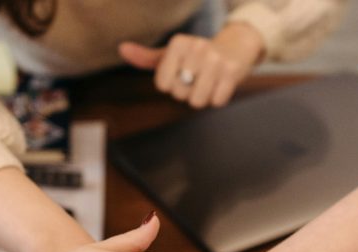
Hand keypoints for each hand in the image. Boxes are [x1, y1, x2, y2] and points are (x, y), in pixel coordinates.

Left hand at [119, 23, 264, 108]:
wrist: (235, 46)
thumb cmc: (196, 55)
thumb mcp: (171, 54)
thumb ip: (146, 57)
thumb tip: (122, 48)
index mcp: (178, 43)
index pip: (162, 84)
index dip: (171, 85)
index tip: (181, 74)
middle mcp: (196, 47)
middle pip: (179, 94)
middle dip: (187, 92)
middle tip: (197, 77)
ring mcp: (215, 60)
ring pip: (197, 101)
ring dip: (202, 97)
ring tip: (208, 82)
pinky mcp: (231, 72)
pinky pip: (216, 101)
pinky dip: (217, 98)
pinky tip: (220, 84)